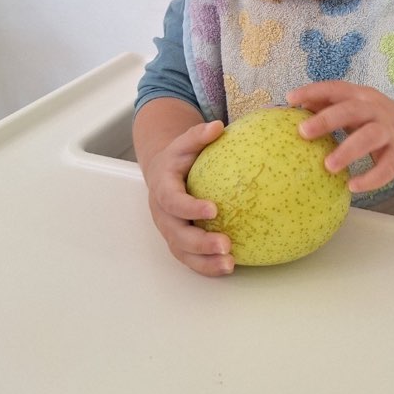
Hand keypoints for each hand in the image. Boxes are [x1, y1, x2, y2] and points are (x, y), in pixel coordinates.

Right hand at [145, 120, 234, 275]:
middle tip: (225, 244)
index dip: (190, 208)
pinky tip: (228, 267)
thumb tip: (217, 126)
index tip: (214, 210)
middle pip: (177, 234)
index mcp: (163, 188)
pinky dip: (206, 266)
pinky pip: (190, 259)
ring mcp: (170, 230)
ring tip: (229, 264)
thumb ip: (198, 135)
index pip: (173, 201)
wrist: (163, 173)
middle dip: (200, 243)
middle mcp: (164, 214)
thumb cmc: (179, 158)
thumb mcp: (185, 142)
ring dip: (204, 261)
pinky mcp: (179, 242)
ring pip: (182, 252)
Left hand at [286, 81, 393, 193]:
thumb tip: (297, 107)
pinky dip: (370, 178)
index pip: (336, 89)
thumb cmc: (374, 121)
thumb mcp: (355, 108)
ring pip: (370, 137)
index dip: (314, 91)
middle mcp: (377, 110)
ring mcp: (391, 132)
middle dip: (327, 120)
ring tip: (328, 166)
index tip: (290, 99)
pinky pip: (386, 168)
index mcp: (361, 96)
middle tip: (303, 132)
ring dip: (348, 151)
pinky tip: (352, 187)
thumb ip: (329, 106)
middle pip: (352, 110)